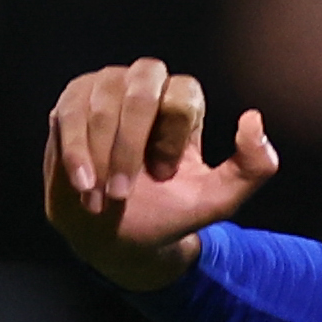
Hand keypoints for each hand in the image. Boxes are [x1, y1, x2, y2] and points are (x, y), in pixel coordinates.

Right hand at [41, 57, 280, 289]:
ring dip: (102, 155)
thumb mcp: (218, 199)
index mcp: (183, 104)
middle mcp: (144, 86)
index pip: (183, 94)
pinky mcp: (70, 105)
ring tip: (101, 199)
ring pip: (101, 102)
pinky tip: (82, 183)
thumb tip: (253, 118)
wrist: (117, 236)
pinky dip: (75, 152)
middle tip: (124, 192)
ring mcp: (104, 90)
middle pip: (141, 87)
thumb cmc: (168, 212)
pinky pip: (68, 113)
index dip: (171, 134)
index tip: (164, 175)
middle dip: (130, 144)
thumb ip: (252, 168)